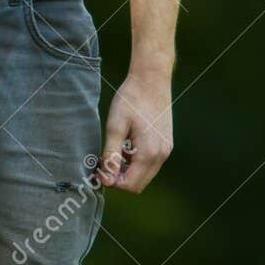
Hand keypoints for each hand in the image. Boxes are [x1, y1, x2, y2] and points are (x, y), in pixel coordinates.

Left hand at [97, 68, 172, 192]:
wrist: (151, 79)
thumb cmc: (131, 99)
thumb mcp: (115, 126)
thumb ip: (112, 155)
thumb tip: (107, 179)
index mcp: (149, 152)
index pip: (130, 185)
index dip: (111, 182)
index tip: (98, 170)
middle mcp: (161, 154)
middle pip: (139, 184)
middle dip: (119, 179)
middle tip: (102, 165)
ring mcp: (166, 149)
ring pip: (145, 175)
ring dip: (127, 171)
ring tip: (112, 155)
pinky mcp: (166, 143)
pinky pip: (151, 163)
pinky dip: (136, 163)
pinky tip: (125, 148)